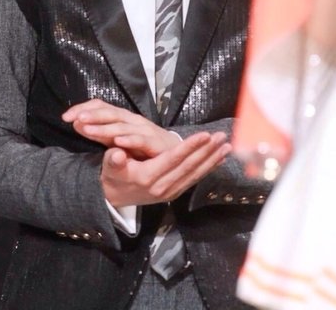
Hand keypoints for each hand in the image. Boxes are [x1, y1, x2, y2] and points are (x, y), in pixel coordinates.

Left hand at [62, 99, 178, 158]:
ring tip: (89, 129)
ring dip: (105, 128)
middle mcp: (132, 120)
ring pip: (122, 127)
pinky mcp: (154, 143)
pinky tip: (118, 142)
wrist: (174, 153)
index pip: (100, 107)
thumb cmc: (142, 145)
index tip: (65, 117)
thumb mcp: (116, 138)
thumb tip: (75, 123)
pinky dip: (129, 140)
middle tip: (75, 118)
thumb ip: (98, 131)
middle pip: (110, 113)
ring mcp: (144, 130)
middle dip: (93, 115)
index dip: (83, 109)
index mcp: (122, 117)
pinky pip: (140, 140)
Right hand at [100, 131, 229, 206]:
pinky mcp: (174, 193)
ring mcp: (170, 192)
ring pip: (195, 174)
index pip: (173, 159)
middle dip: (207, 151)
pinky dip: (207, 169)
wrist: (112, 199)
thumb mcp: (109, 167)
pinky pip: (194, 179)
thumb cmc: (112, 177)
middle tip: (222, 137)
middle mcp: (162, 187)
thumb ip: (113, 160)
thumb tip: (117, 153)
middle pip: (189, 166)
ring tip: (226, 146)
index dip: (189, 147)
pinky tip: (218, 160)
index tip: (204, 135)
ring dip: (211, 160)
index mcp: (147, 177)